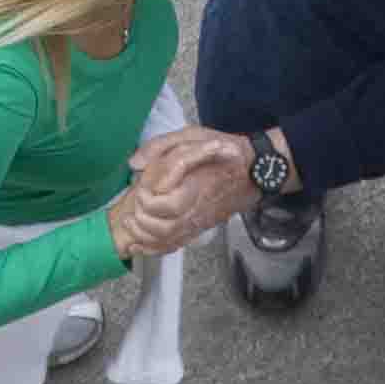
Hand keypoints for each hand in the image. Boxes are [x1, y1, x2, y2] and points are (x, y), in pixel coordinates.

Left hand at [126, 126, 260, 239]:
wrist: (253, 171)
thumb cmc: (223, 151)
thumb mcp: (192, 135)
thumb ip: (161, 146)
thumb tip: (134, 164)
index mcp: (197, 186)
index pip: (171, 206)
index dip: (150, 202)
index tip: (140, 190)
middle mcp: (198, 209)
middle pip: (166, 229)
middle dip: (142, 222)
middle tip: (132, 209)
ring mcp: (199, 221)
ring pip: (169, 241)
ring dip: (144, 236)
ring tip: (131, 223)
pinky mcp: (199, 228)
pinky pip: (176, 245)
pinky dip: (155, 249)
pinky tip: (140, 243)